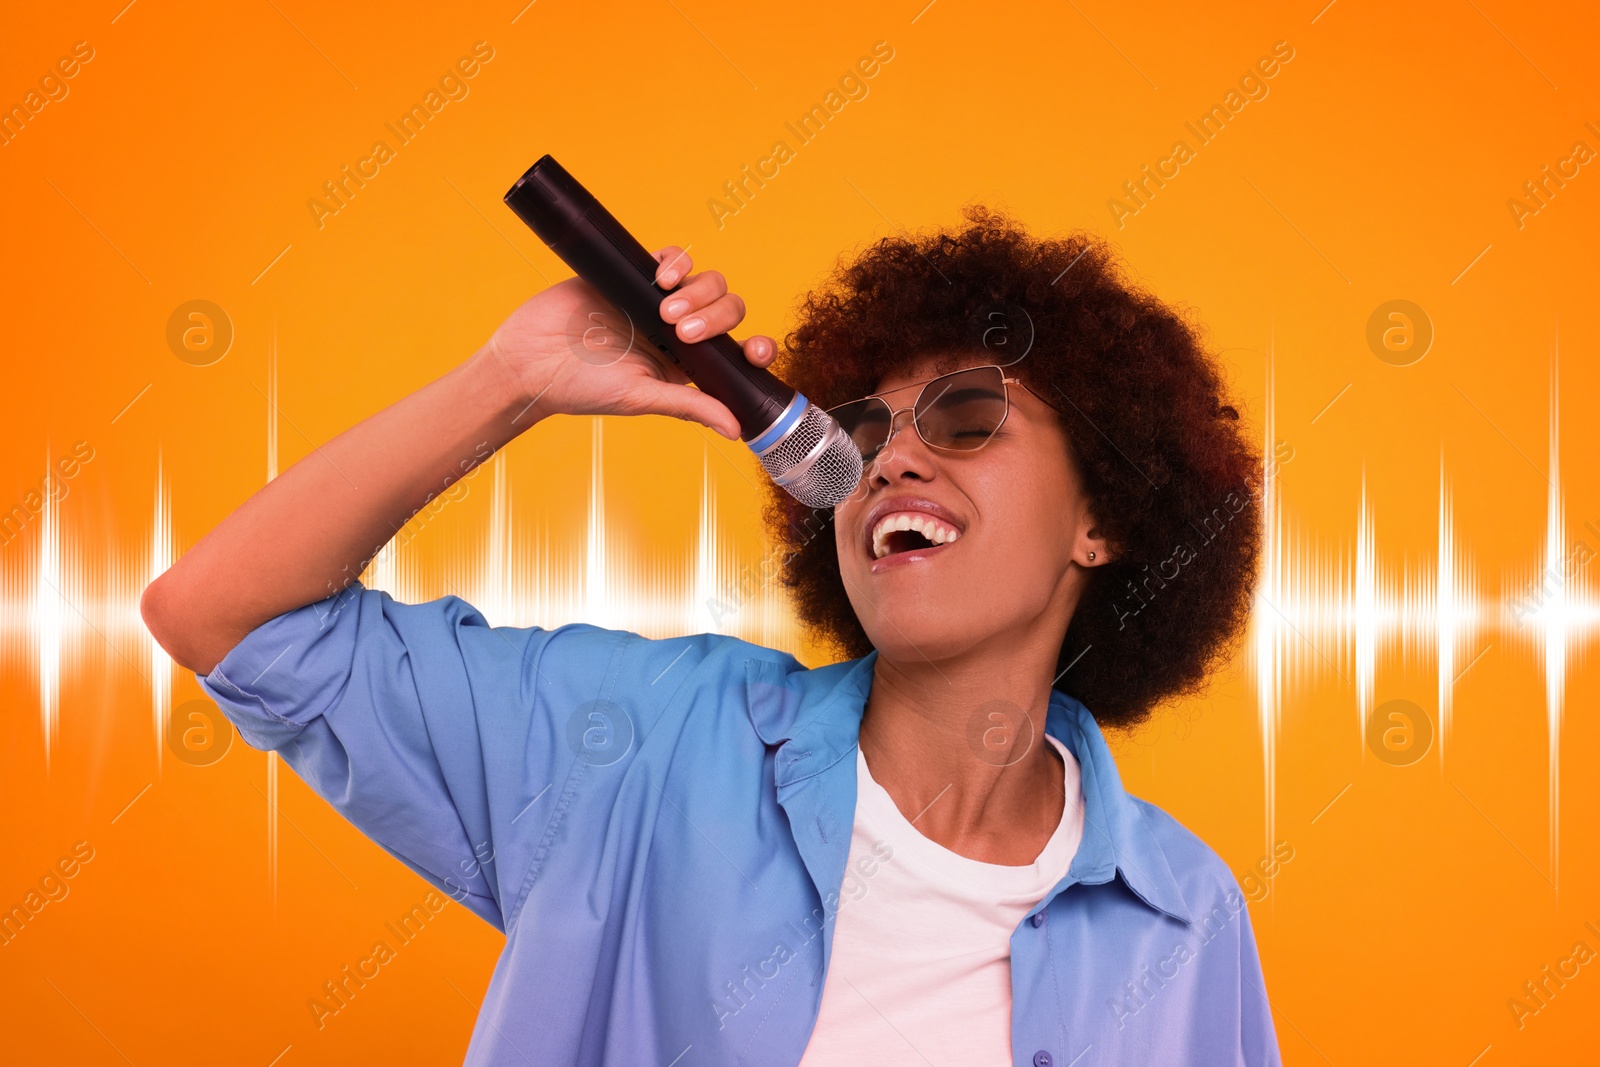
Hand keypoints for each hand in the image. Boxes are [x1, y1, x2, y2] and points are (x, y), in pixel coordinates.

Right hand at [479, 246, 775, 439]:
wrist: (530, 359)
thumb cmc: (581, 388)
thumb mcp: (641, 399)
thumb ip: (690, 406)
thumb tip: (737, 429)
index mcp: (688, 365)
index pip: (736, 351)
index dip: (756, 348)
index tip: (755, 352)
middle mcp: (679, 333)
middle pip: (727, 312)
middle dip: (717, 317)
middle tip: (681, 332)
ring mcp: (658, 301)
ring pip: (706, 282)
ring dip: (699, 291)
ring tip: (665, 308)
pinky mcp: (635, 274)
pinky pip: (673, 258)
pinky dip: (677, 261)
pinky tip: (663, 276)